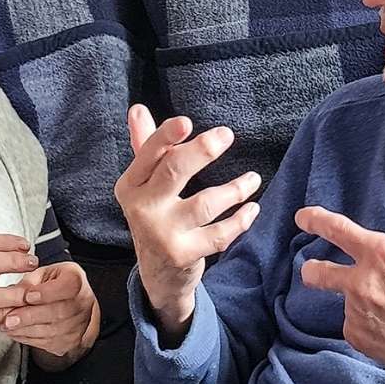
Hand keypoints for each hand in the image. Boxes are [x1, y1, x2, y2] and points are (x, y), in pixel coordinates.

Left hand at [0, 260, 99, 368]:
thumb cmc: (53, 284)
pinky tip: (15, 332)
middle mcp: (83, 303)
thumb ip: (27, 283)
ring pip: (51, 331)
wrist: (70, 302)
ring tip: (7, 325)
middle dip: (30, 316)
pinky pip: (47, 342)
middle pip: (58, 312)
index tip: (28, 296)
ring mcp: (78, 324)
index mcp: (76, 280)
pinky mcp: (70, 341)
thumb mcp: (40, 274)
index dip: (47, 293)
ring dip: (25, 330)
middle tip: (9, 318)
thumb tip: (11, 296)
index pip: (68, 287)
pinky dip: (27, 338)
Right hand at [113, 104, 261, 334]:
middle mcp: (142, 208)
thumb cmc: (156, 214)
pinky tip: (252, 207)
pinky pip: (219, 234)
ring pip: (205, 203)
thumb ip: (145, 146)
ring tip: (253, 179)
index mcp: (131, 185)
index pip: (147, 154)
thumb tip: (138, 109)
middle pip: (173, 171)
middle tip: (226, 135)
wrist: (158, 274)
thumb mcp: (144, 183)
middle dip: (201, 151)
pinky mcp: (183, 254)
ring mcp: (162, 233)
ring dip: (235, 189)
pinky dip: (240, 220)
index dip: (165, 136)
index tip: (187, 122)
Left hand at [296, 171, 384, 383]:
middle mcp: (361, 282)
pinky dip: (364, 321)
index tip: (302, 216)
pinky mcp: (355, 335)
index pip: (337, 230)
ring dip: (355, 298)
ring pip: (341, 298)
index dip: (315, 220)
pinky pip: (351, 321)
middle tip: (315, 268)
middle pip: (315, 271)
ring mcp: (355, 311)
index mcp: (382, 256)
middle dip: (311, 268)